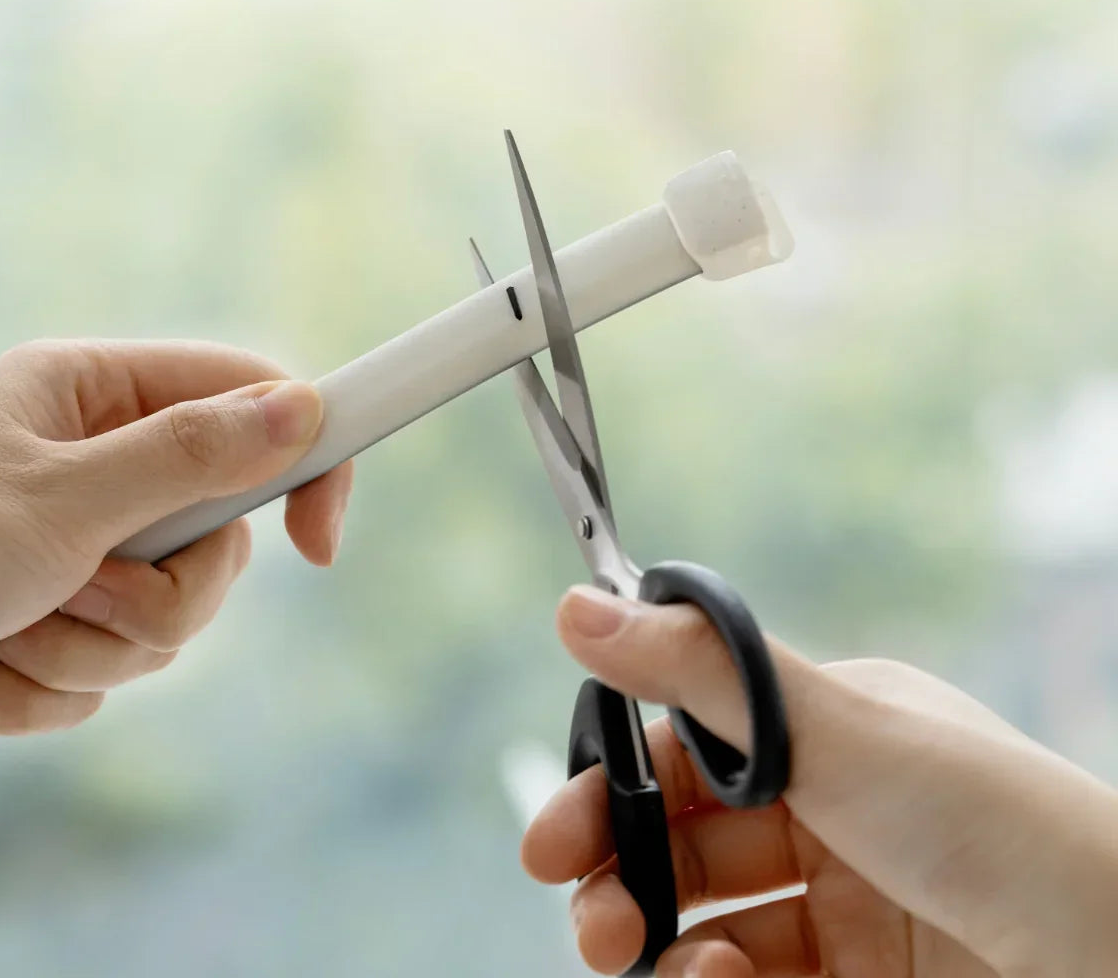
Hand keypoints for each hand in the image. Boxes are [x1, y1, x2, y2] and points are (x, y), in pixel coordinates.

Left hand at [0, 339, 352, 739]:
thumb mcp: (56, 500)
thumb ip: (188, 456)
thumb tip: (302, 410)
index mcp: (94, 396)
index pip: (246, 400)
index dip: (301, 463)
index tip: (316, 544)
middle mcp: (96, 463)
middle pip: (216, 538)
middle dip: (152, 597)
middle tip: (81, 592)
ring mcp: (80, 544)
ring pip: (167, 620)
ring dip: (84, 650)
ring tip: (0, 632)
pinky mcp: (57, 618)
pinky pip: (108, 673)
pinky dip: (42, 689)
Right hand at [523, 585, 1117, 977]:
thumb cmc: (994, 823)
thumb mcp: (837, 729)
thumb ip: (698, 671)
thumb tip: (575, 605)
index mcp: (826, 732)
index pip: (686, 749)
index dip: (614, 787)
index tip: (552, 837)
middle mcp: (829, 814)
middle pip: (684, 843)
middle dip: (617, 875)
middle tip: (586, 916)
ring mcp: (846, 908)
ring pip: (706, 924)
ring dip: (658, 944)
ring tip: (648, 961)